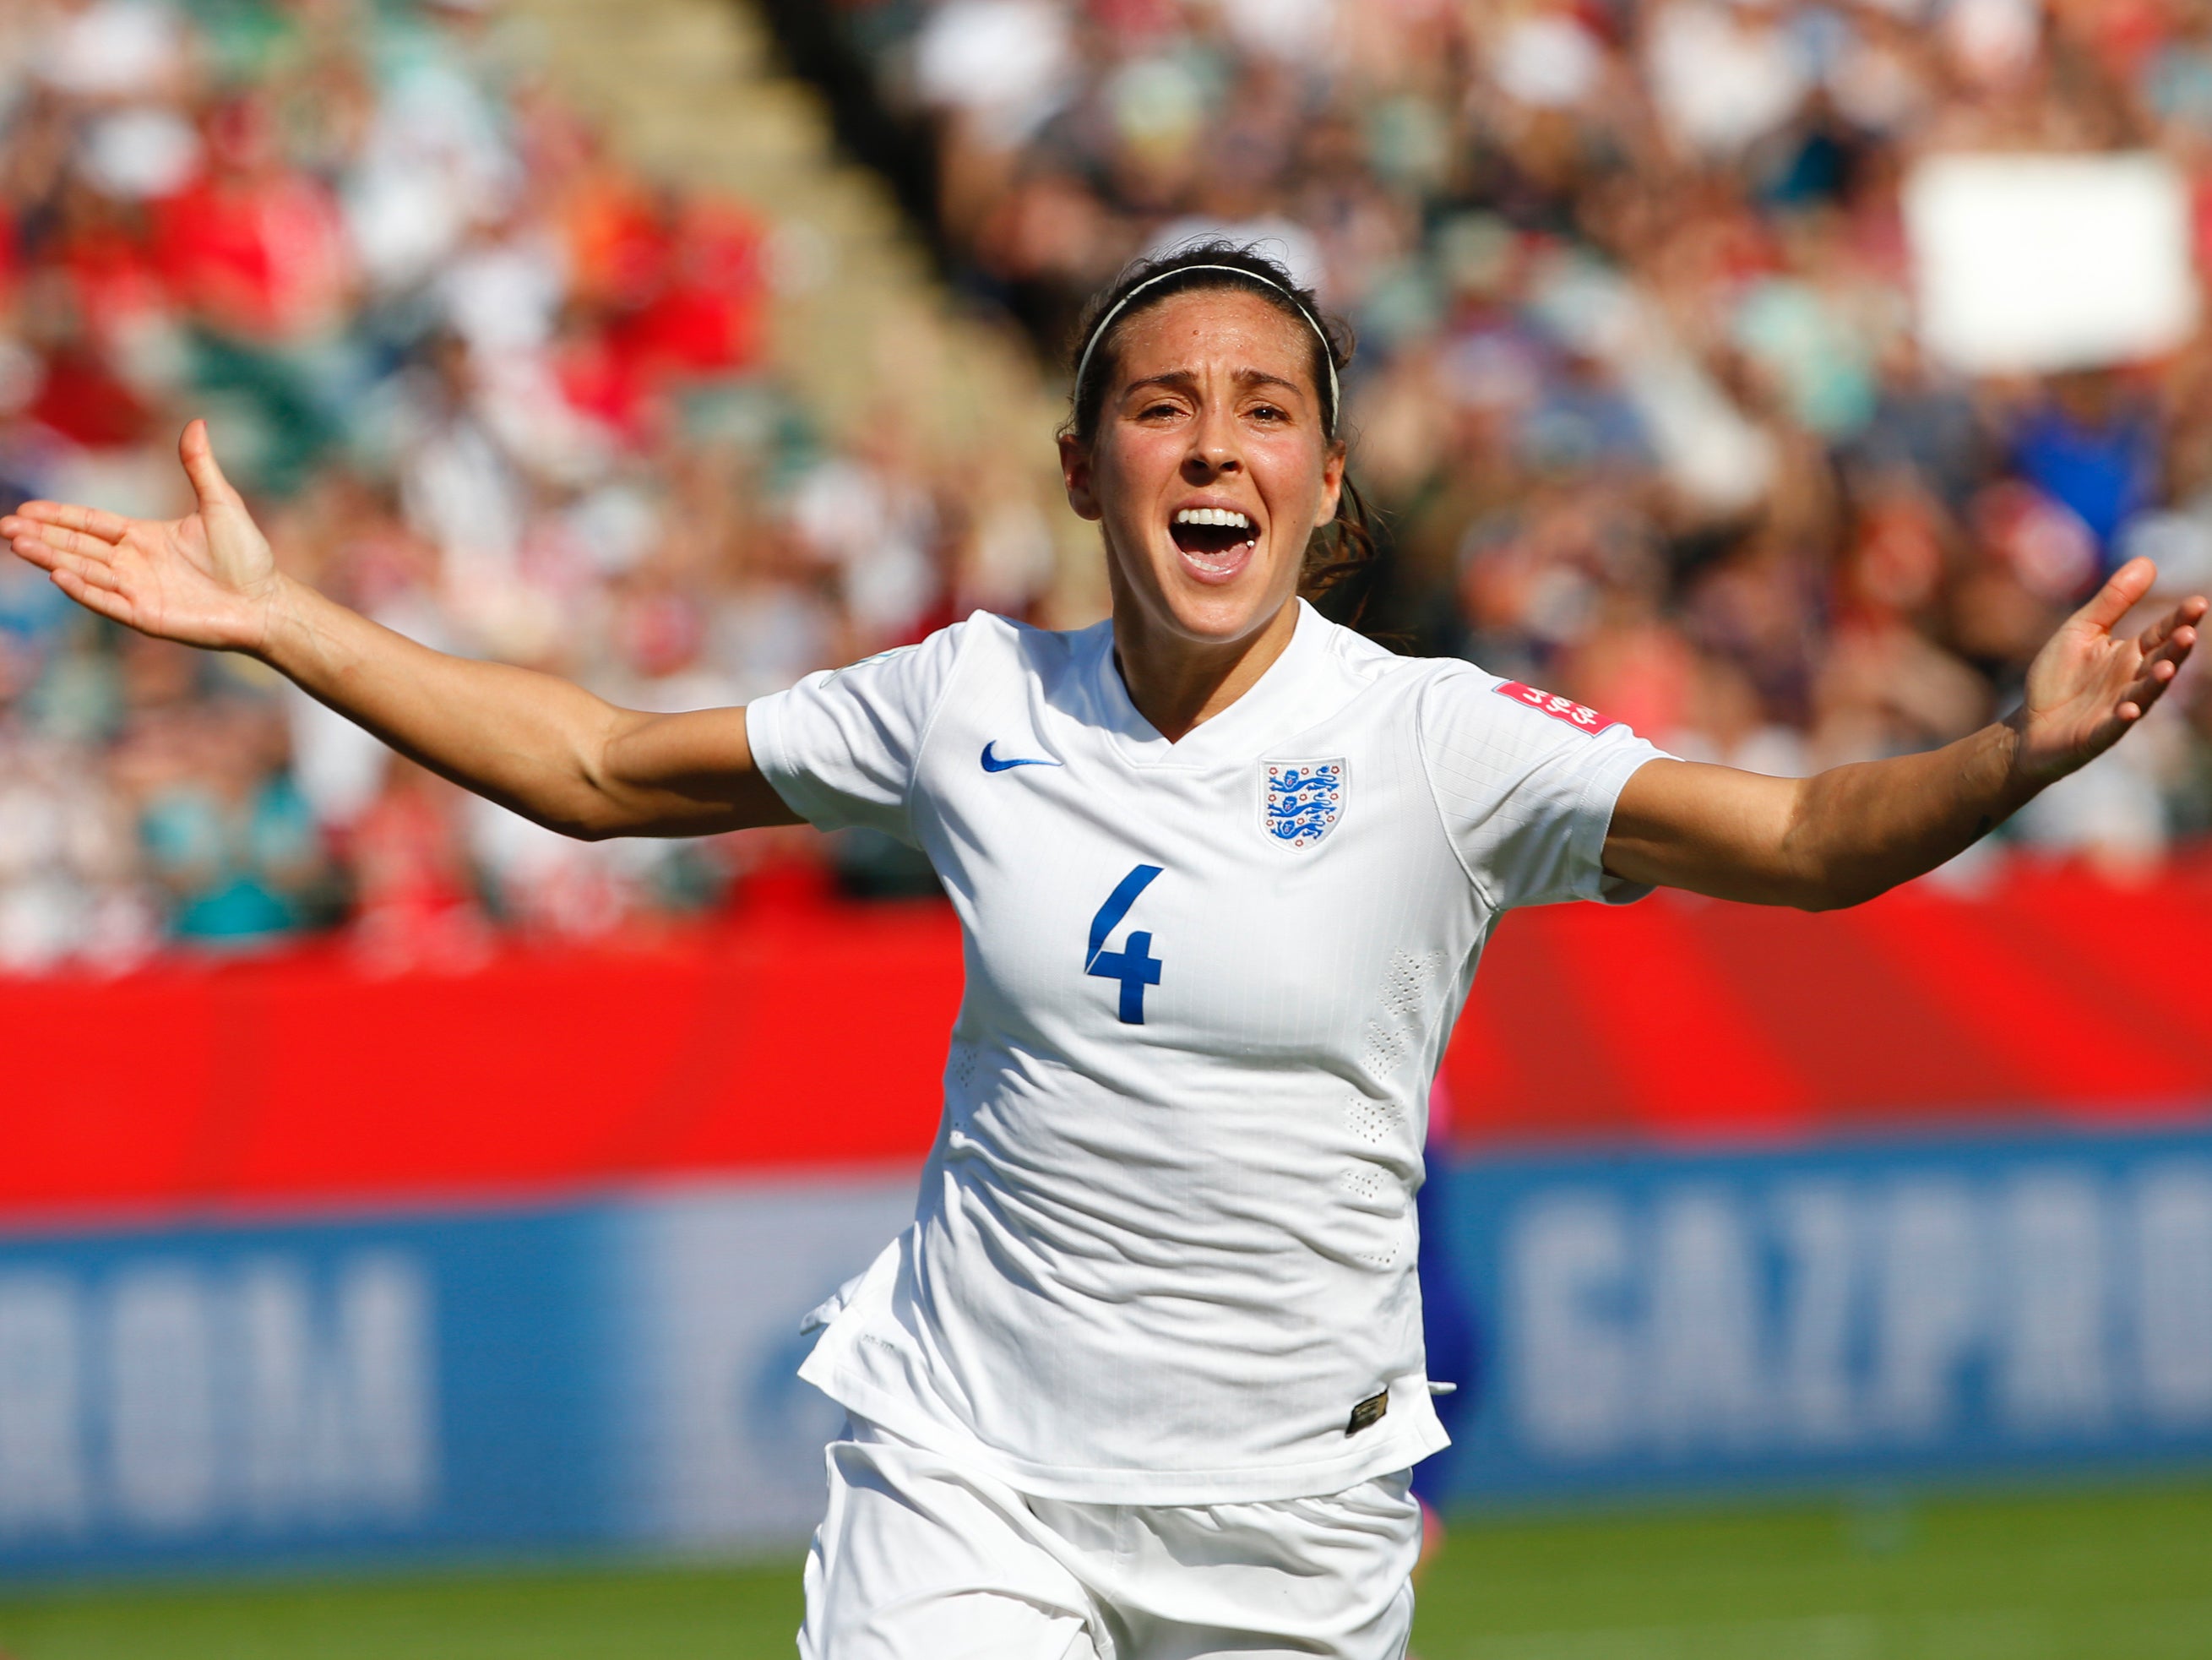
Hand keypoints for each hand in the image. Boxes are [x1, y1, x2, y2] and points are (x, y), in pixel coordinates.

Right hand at [2, 420, 283, 653]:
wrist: (267, 601)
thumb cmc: (249, 556)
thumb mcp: (221, 503)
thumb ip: (199, 466)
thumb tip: (196, 422)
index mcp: (144, 538)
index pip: (91, 524)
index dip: (59, 516)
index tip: (26, 509)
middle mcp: (134, 564)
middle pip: (78, 547)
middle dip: (42, 536)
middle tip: (5, 527)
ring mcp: (138, 591)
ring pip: (85, 571)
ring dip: (51, 558)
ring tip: (19, 544)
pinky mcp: (147, 615)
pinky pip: (108, 601)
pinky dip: (83, 589)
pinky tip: (58, 574)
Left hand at [2010, 556, 2206, 785]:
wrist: (2029, 726)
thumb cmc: (2058, 677)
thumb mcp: (2081, 631)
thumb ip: (2113, 601)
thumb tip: (2148, 561)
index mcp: (2130, 655)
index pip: (2161, 634)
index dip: (2179, 621)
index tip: (2198, 603)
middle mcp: (2131, 682)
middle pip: (2160, 663)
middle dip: (2175, 651)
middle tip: (2189, 634)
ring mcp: (2118, 710)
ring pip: (2144, 695)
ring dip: (2156, 684)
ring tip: (2166, 669)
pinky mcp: (2096, 734)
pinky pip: (2113, 727)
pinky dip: (2122, 719)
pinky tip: (2128, 710)